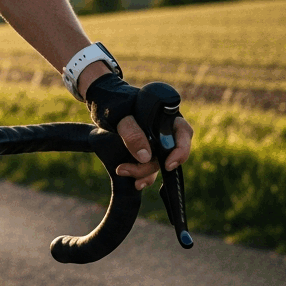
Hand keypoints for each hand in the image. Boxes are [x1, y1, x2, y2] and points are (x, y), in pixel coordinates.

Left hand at [86, 74, 193, 189]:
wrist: (102, 104)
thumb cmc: (114, 104)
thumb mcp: (119, 116)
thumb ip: (132, 133)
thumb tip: (145, 157)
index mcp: (165, 115)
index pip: (183, 132)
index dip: (181, 150)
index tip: (168, 164)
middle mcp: (164, 130)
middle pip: (169, 154)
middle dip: (150, 166)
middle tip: (126, 168)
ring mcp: (156, 142)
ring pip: (158, 163)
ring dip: (143, 172)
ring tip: (122, 171)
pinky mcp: (147, 151)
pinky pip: (151, 167)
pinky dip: (143, 176)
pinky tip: (134, 182)